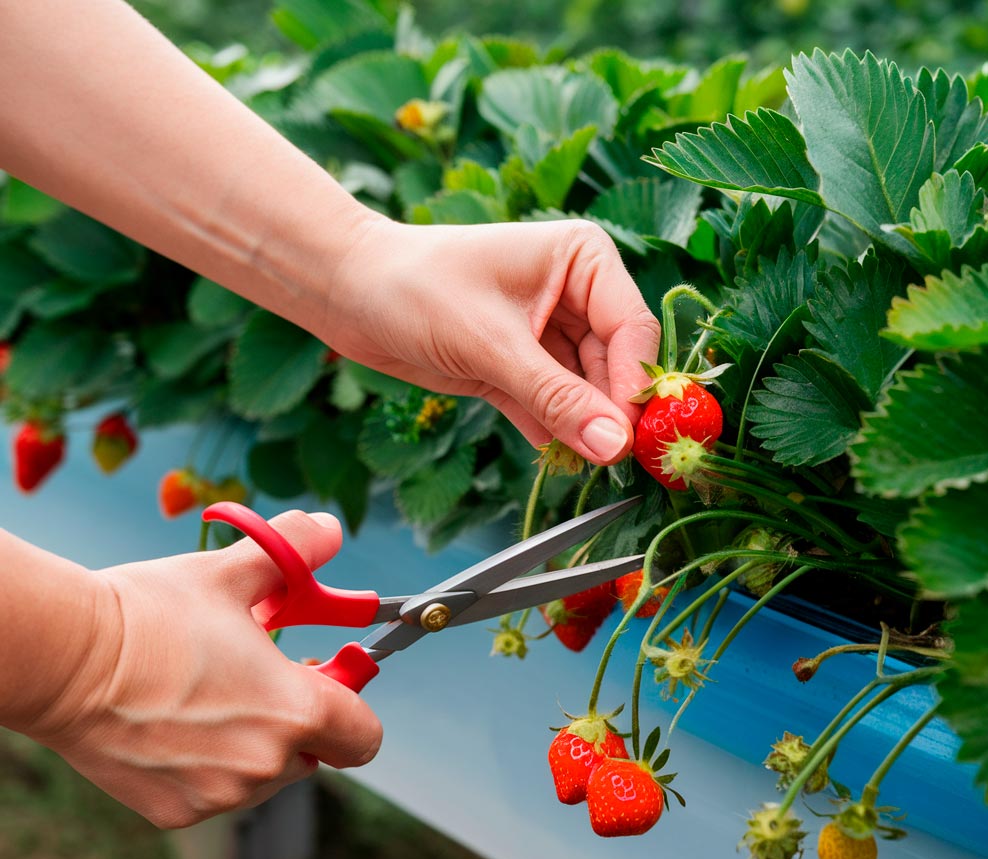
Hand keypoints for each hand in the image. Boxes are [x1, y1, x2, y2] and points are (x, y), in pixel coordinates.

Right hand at [25, 511, 381, 829]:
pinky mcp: (176, 811)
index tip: (327, 675)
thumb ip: (297, 550)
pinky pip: (219, 790)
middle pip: (315, 753)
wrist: (65, 659)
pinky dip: (212, 764)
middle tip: (264, 675)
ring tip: (213, 692)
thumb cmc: (152, 613)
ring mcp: (218, 796)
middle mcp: (264, 766)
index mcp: (294, 711)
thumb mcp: (234, 571)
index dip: (353, 703)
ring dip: (257, 741)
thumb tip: (332, 529)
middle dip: (301, 718)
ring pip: (266, 773)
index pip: (364, 735)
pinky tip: (178, 723)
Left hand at [329, 217, 661, 464]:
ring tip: (583, 464)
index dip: (635, 384)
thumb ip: (557, 397)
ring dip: (583, 430)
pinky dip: (553, 435)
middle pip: (614, 367)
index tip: (631, 437)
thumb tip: (615, 446)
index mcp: (582, 261)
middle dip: (609, 414)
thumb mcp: (492, 344)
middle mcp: (574, 297)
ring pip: (585, 394)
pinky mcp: (518, 371)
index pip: (632, 329)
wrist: (349, 294)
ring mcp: (548, 337)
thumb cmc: (417, 289)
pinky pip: (551, 410)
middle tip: (610, 461)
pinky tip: (555, 458)